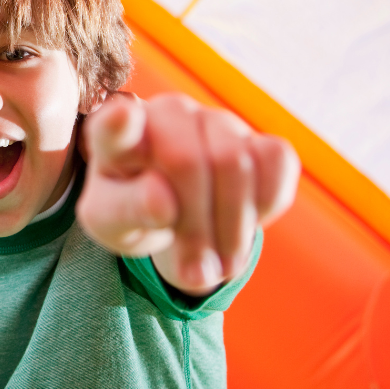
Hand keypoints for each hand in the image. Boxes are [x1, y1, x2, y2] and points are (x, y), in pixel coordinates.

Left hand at [76, 93, 298, 294]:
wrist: (172, 212)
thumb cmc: (133, 211)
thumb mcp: (113, 224)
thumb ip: (126, 211)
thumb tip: (162, 202)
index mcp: (113, 135)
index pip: (113, 123)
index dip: (119, 121)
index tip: (123, 117)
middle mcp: (166, 114)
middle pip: (187, 162)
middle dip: (196, 228)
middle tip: (194, 274)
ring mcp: (214, 120)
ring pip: (235, 162)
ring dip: (233, 228)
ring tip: (219, 265)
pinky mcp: (257, 136)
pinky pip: (276, 164)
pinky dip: (264, 207)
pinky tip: (241, 227)